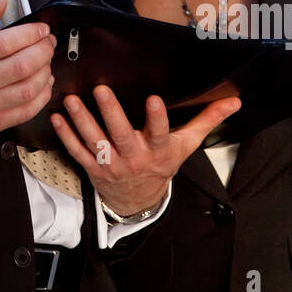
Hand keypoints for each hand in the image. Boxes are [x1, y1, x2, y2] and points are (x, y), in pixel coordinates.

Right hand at [0, 0, 54, 150]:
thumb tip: (0, 3)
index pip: (5, 44)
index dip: (31, 34)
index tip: (41, 29)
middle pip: (22, 66)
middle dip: (43, 50)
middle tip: (48, 42)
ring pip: (28, 89)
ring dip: (45, 71)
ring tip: (45, 60)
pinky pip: (27, 110)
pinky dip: (42, 94)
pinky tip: (43, 82)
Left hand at [50, 85, 241, 216]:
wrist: (139, 201)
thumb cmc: (162, 165)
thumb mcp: (186, 144)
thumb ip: (206, 120)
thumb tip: (233, 101)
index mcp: (158, 150)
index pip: (159, 132)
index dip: (157, 118)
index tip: (154, 99)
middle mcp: (134, 157)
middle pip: (122, 134)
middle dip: (111, 113)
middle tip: (102, 90)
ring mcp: (111, 163)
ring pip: (95, 141)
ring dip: (82, 121)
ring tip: (72, 101)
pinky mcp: (93, 167)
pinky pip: (77, 151)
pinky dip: (66, 136)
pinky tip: (57, 118)